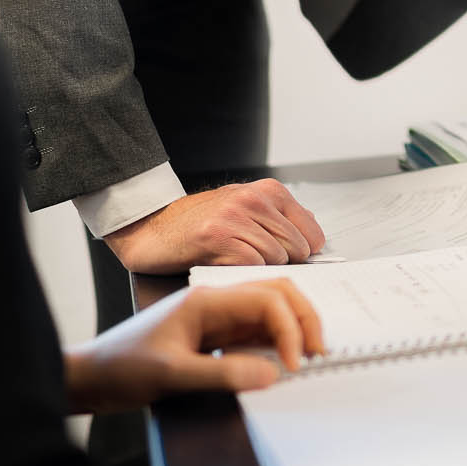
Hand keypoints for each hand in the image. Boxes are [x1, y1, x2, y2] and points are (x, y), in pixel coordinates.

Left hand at [64, 278, 325, 414]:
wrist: (92, 375)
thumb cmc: (121, 366)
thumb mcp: (170, 374)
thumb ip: (221, 374)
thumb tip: (270, 374)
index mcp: (205, 299)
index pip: (265, 298)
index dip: (289, 327)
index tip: (294, 362)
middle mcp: (215, 300)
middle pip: (276, 292)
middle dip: (303, 318)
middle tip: (318, 350)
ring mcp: (216, 314)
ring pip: (270, 308)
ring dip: (293, 326)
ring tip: (307, 352)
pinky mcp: (214, 332)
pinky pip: (255, 328)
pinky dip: (276, 339)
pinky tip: (282, 357)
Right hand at [105, 179, 326, 270]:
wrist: (152, 228)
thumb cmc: (199, 223)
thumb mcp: (245, 209)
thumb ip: (280, 219)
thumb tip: (314, 237)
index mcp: (268, 191)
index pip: (312, 232)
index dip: (306, 255)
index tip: (294, 265)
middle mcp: (255, 200)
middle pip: (298, 249)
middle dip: (284, 265)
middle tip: (260, 267)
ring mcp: (237, 217)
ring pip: (277, 259)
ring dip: (260, 270)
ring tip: (238, 263)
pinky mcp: (219, 238)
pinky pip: (252, 266)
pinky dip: (244, 273)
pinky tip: (227, 266)